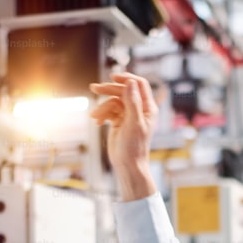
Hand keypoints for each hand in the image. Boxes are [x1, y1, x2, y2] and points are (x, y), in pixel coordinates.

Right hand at [89, 73, 157, 200]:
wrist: (128, 165)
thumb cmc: (134, 147)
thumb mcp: (133, 123)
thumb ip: (132, 102)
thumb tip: (129, 83)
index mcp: (148, 108)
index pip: (139, 85)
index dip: (127, 78)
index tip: (113, 77)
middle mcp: (139, 109)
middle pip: (123, 91)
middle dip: (109, 90)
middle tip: (94, 88)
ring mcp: (128, 114)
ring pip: (113, 101)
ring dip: (102, 107)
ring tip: (95, 117)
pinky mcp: (118, 121)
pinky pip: (108, 111)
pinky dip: (102, 114)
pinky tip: (97, 122)